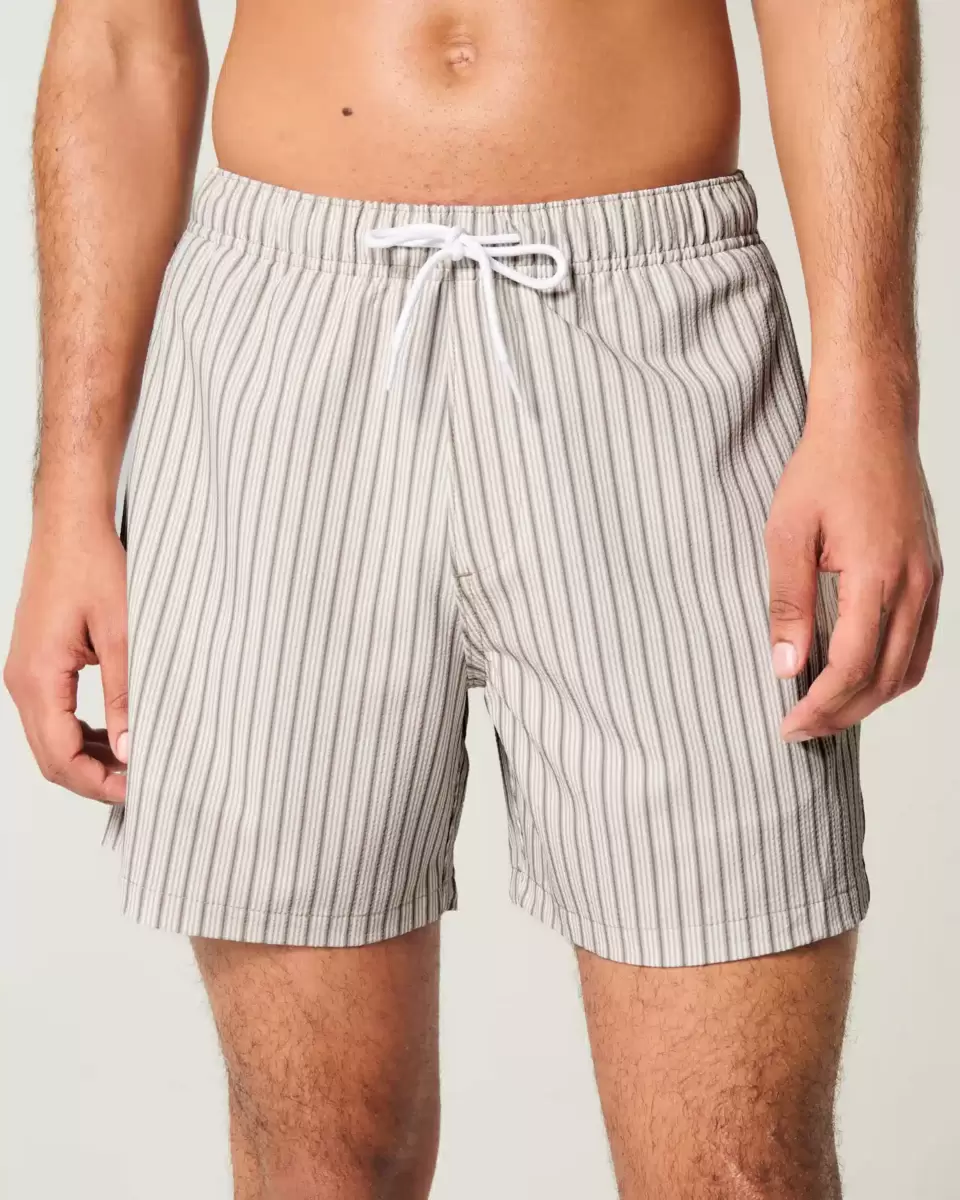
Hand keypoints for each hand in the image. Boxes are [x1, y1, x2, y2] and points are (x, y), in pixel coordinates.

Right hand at [5, 515, 127, 801]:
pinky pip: (54, 715)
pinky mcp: (37, 665)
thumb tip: (131, 750)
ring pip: (50, 739)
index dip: (98, 783)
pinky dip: (82, 734)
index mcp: (37, 677)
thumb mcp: (122, 632)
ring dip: (88, 759)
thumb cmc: (94, 565)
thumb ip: (125, 693)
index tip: (139, 791)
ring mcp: (25, 673)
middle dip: (93, 779)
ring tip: (135, 765)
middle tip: (142, 786)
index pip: (60, 756)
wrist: (71, 525)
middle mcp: (21, 680)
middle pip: (50, 756)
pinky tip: (118, 735)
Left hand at [765, 405, 941, 741]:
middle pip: (884, 678)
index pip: (851, 664)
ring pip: (909, 668)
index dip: (819, 704)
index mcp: (876, 572)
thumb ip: (787, 602)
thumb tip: (785, 665)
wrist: (869, 424)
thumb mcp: (787, 533)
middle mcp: (914, 583)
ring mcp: (929, 580)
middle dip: (841, 713)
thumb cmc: (823, 469)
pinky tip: (858, 680)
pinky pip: (920, 644)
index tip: (787, 724)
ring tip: (825, 713)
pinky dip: (891, 674)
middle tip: (800, 730)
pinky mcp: (931, 575)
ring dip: (868, 700)